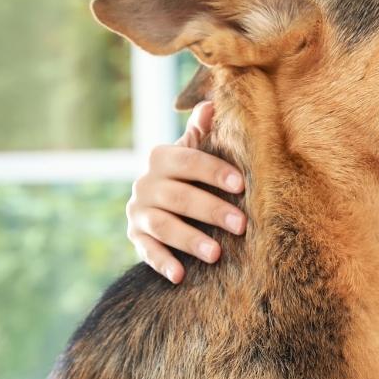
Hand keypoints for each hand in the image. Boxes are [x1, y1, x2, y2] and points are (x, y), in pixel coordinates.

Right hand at [125, 101, 245, 282]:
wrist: (159, 202)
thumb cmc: (190, 175)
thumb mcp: (194, 151)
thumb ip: (203, 132)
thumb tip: (213, 102)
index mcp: (162, 158)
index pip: (188, 160)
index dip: (214, 171)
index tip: (241, 184)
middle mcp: (145, 183)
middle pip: (179, 196)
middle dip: (212, 210)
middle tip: (242, 225)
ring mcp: (139, 211)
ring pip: (164, 225)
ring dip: (190, 240)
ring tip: (217, 254)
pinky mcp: (136, 237)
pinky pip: (146, 250)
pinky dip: (162, 262)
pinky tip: (180, 275)